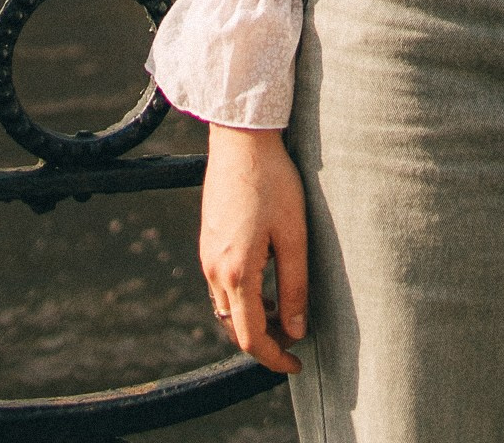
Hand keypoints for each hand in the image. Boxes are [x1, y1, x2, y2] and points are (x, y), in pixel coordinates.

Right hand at [198, 123, 308, 374]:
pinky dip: (242, 298)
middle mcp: (213, 270)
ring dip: (252, 319)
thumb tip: (295, 330)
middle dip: (264, 340)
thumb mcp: (294, 235)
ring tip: (284, 310)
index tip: (296, 363)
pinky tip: (266, 282)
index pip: (250, 337)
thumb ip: (294, 286)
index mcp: (236, 273)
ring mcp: (206, 256)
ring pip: (226, 308)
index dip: (274, 358)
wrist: (241, 140)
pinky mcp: (208, 242)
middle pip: (235, 327)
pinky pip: (221, 286)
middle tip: (295, 336)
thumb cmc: (273, 182)